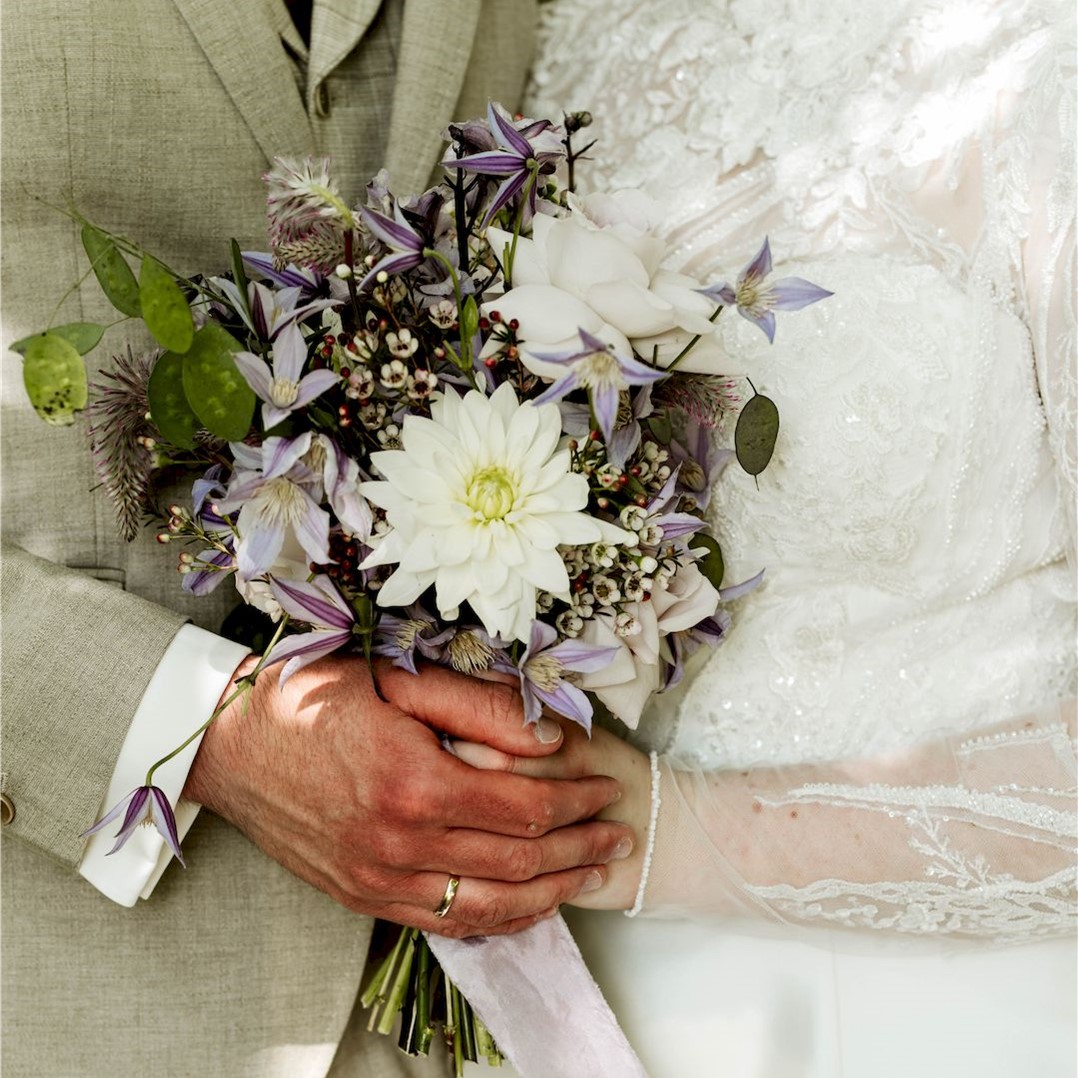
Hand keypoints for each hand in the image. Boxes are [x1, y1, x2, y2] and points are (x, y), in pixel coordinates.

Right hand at [185, 656, 633, 936]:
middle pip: (517, 861)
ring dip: (550, 893)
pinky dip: (497, 921)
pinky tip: (527, 908)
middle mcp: (402, 843)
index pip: (524, 806)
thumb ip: (478, 707)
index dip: (577, 802)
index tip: (606, 788)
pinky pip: (445, 924)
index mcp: (416, 782)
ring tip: (592, 877)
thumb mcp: (397, 679)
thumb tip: (550, 738)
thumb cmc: (313, 698)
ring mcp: (380, 879)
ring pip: (489, 906)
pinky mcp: (363, 896)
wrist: (231, 744)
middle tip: (618, 834)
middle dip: (579, 849)